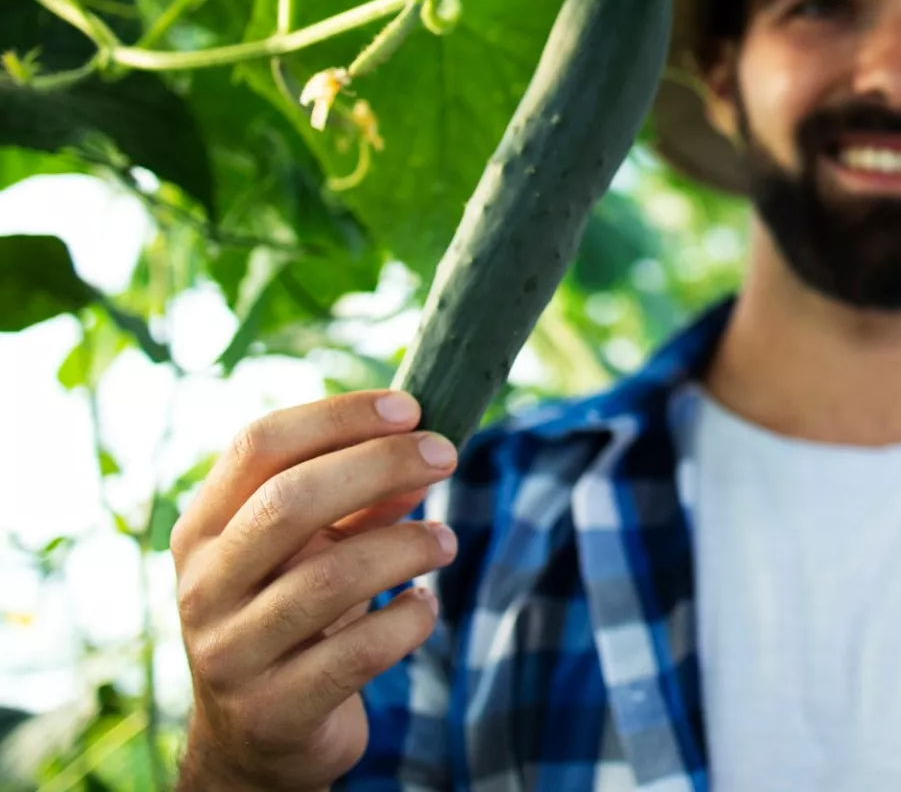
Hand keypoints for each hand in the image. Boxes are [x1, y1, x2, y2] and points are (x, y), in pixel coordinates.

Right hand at [171, 390, 459, 790]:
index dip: (337, 417)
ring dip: (406, 546)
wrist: (253, 741)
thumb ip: (358, 502)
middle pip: (290, 502)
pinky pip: (357, 653)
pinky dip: (406, 621)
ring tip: (446, 541)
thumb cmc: (291, 619)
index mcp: (203, 531)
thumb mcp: (311, 552)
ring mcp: (231, 653)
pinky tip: (422, 607)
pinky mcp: (275, 710)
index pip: (258, 446)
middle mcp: (203, 587)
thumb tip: (422, 451)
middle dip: (380, 465)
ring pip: (330, 578)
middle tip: (447, 455)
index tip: (409, 408)